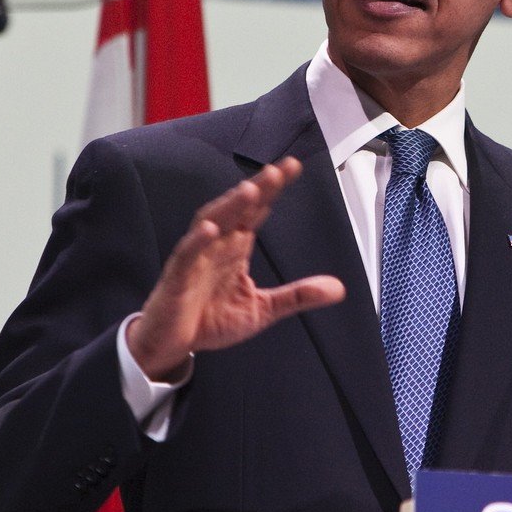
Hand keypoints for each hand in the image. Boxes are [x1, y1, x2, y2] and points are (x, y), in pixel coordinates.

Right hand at [127, 158, 344, 379]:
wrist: (173, 343)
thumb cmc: (211, 319)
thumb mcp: (264, 309)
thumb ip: (298, 296)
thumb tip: (338, 288)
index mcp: (236, 247)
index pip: (257, 210)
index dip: (273, 189)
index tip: (293, 167)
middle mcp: (217, 245)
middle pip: (237, 209)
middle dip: (257, 188)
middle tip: (278, 170)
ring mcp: (196, 258)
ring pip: (212, 222)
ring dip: (229, 206)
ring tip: (250, 190)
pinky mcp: (178, 277)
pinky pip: (186, 254)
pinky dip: (197, 241)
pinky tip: (210, 229)